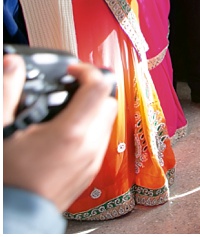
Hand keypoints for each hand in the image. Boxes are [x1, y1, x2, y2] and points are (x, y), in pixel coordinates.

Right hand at [3, 55, 116, 211]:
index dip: (87, 70)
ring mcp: (94, 159)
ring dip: (92, 109)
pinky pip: (101, 140)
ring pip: (107, 121)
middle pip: (109, 102)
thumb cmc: (10, 179)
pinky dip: (89, 129)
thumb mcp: (4, 129)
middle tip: (70, 88)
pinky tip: (65, 133)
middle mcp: (91, 145)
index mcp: (73, 132)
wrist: (16, 216)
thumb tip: (13, 65)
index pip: (99, 86)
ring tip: (64, 111)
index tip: (72, 70)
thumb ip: (9, 92)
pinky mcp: (91, 171)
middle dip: (93, 90)